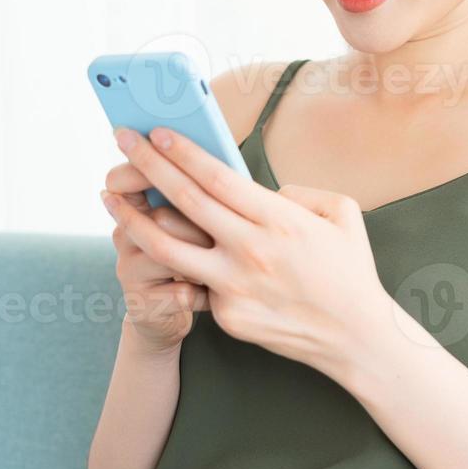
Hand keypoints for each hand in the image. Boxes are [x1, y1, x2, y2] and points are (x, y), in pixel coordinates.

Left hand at [101, 125, 393, 380]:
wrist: (356, 336)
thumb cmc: (350, 270)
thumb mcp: (341, 214)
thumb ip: (299, 193)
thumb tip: (261, 191)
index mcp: (280, 219)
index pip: (218, 177)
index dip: (184, 152)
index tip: (158, 132)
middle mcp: (252, 250)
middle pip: (185, 200)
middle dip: (148, 165)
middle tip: (123, 139)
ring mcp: (235, 287)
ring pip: (166, 247)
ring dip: (132, 218)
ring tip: (111, 198)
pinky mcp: (228, 317)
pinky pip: (194, 284)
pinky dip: (172, 265)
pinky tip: (150, 248)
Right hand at [101, 160, 212, 353]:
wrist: (181, 311)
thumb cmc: (200, 253)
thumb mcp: (197, 219)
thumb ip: (202, 194)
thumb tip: (231, 168)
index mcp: (137, 209)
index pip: (123, 180)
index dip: (142, 166)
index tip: (164, 148)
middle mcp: (125, 237)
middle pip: (159, 217)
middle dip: (197, 221)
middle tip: (222, 225)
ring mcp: (130, 271)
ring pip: (167, 254)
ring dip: (201, 256)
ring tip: (220, 258)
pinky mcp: (143, 304)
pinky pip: (180, 292)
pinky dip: (204, 292)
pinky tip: (213, 292)